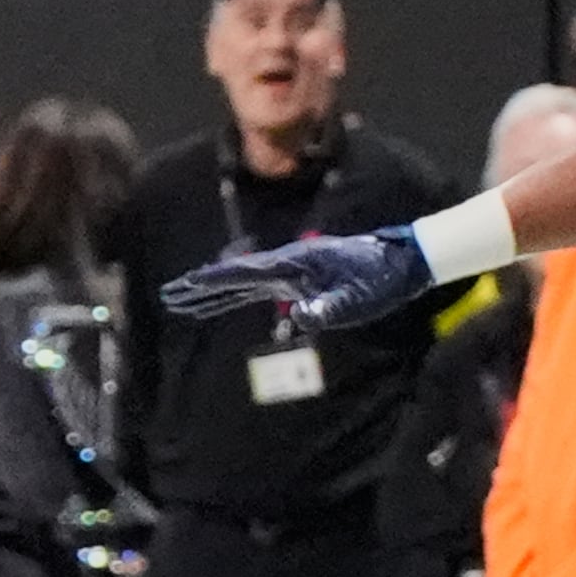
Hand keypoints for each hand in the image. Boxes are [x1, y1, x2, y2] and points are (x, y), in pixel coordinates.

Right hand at [158, 226, 431, 331]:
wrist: (404, 260)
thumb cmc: (383, 278)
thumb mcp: (359, 298)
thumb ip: (330, 307)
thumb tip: (301, 316)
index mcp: (298, 263)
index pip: (247, 274)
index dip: (216, 282)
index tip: (187, 286)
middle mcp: (290, 263)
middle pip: (237, 276)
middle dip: (204, 288)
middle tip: (170, 296)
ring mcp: (295, 270)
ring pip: (246, 282)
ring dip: (216, 291)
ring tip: (186, 301)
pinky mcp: (304, 277)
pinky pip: (262, 286)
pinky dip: (239, 292)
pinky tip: (225, 299)